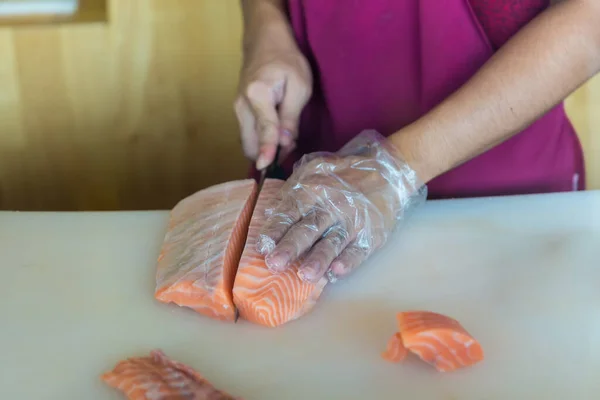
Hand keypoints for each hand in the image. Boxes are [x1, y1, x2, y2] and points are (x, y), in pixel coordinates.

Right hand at [234, 26, 311, 169]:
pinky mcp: (239, 112)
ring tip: (286, 138)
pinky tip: (277, 135)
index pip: (264, 129)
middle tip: (291, 147)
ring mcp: (236, 109)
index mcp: (257, 94)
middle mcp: (241, 105)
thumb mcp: (299, 87)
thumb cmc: (287, 61)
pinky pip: (248, 135)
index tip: (266, 167)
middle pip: (250, 144)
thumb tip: (285, 144)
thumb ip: (291, 117)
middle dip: (268, 154)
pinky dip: (261, 141)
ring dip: (265, 149)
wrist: (265, 42)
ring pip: (247, 142)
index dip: (267, 150)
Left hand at [256, 130, 427, 282]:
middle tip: (274, 264)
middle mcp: (331, 205)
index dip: (276, 229)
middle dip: (290, 247)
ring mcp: (353, 221)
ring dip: (318, 259)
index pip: (290, 211)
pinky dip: (348, 261)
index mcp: (313, 189)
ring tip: (304, 275)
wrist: (387, 170)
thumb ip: (291, 191)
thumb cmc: (342, 175)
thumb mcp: (314, 170)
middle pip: (308, 228)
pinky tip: (337, 272)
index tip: (262, 246)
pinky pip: (358, 250)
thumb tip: (269, 213)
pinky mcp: (371, 234)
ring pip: (333, 242)